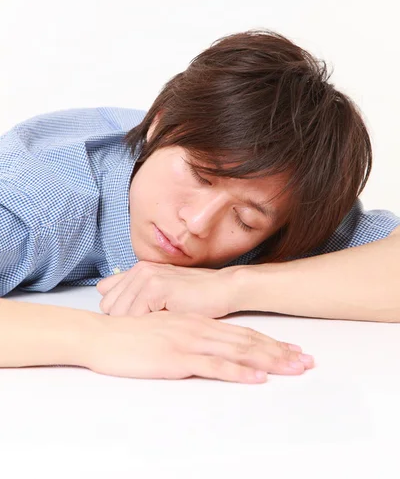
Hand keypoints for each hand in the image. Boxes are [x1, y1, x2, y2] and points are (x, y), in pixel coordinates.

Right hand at [85, 311, 313, 381]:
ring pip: (238, 351)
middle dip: (280, 352)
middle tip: (306, 361)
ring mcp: (189, 342)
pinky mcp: (178, 358)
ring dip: (269, 361)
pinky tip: (256, 378)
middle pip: (247, 340)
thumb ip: (187, 336)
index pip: (241, 332)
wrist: (102, 336)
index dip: (269, 342)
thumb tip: (206, 347)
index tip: (291, 350)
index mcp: (197, 323)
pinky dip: (238, 371)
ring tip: (293, 368)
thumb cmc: (130, 336)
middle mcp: (199, 329)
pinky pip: (214, 365)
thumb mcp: (164, 331)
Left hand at [97, 261, 237, 317]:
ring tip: (156, 326)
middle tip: (147, 327)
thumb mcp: (163, 292)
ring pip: (118, 313)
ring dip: (135, 326)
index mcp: (138, 270)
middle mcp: (139, 270)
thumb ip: (138, 294)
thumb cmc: (197, 296)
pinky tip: (162, 327)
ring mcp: (147, 277)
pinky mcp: (156, 287)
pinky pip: (134, 316)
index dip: (118, 313)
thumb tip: (112, 303)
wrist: (223, 290)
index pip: (105, 296)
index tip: (134, 323)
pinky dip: (145, 328)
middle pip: (108, 307)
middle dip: (123, 322)